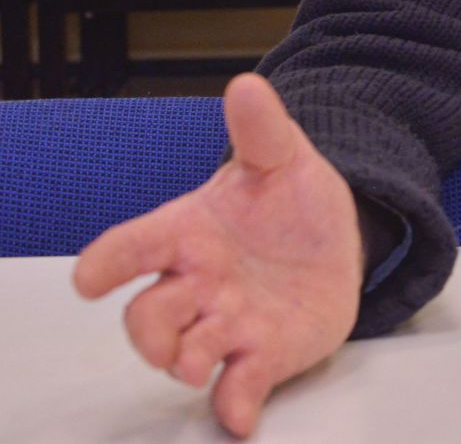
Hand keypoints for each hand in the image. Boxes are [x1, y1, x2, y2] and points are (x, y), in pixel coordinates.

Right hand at [73, 74, 362, 436]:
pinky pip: (237, 386)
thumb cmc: (290, 202)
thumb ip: (261, 129)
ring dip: (184, 361)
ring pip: (185, 350)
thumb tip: (247, 83)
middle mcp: (196, 285)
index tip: (89, 278)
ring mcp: (226, 323)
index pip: (133, 246)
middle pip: (148, 314)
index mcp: (188, 234)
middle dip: (149, 330)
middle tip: (165, 340)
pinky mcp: (261, 354)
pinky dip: (234, 404)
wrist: (338, 240)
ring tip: (194, 365)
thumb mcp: (283, 159)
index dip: (108, 262)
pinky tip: (239, 418)